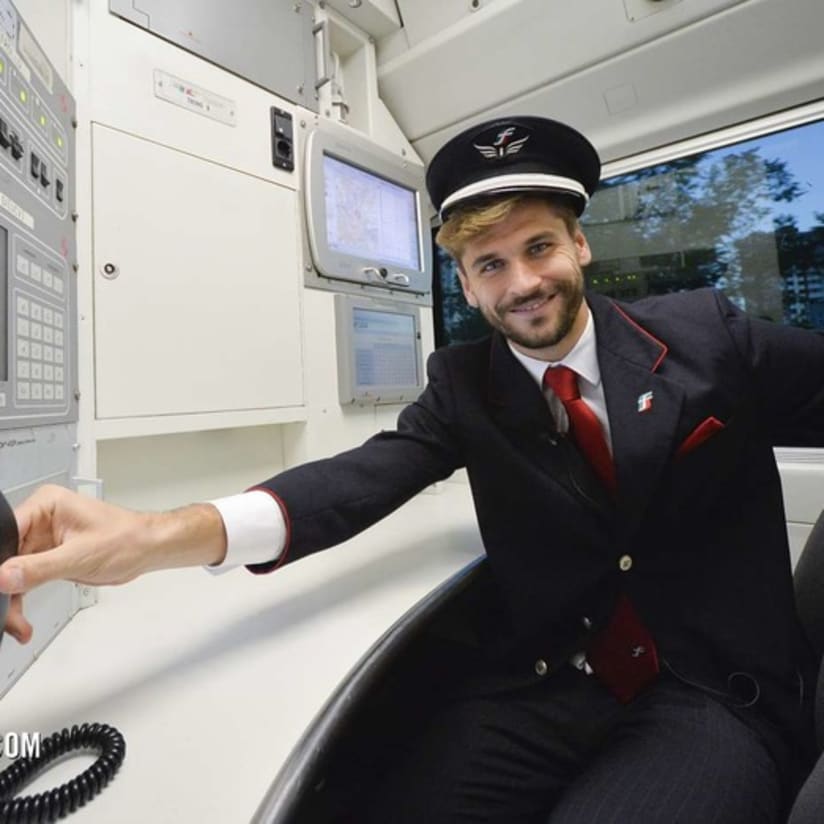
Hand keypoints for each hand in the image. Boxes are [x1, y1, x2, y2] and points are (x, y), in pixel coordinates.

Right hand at [0, 484, 226, 643]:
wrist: (149, 549)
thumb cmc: (128, 539)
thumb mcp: (81, 556)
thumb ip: (39, 568)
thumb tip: (4, 576)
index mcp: (47, 505)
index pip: (6, 532)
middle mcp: (41, 519)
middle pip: (4, 556)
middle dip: (4, 587)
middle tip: (7, 613)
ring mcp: (44, 539)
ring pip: (11, 573)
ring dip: (11, 600)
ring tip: (17, 624)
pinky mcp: (49, 557)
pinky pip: (25, 580)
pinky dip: (21, 600)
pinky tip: (21, 620)